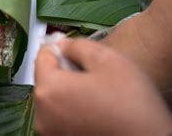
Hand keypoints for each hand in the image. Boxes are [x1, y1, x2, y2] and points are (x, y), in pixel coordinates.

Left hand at [34, 38, 171, 135]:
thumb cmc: (130, 102)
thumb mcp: (107, 60)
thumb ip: (78, 46)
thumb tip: (63, 45)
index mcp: (48, 89)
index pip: (42, 56)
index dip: (58, 47)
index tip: (72, 47)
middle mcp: (41, 113)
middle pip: (46, 79)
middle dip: (63, 70)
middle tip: (90, 71)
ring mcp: (49, 130)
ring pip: (53, 98)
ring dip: (67, 90)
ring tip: (95, 91)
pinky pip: (59, 116)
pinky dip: (70, 108)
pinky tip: (93, 108)